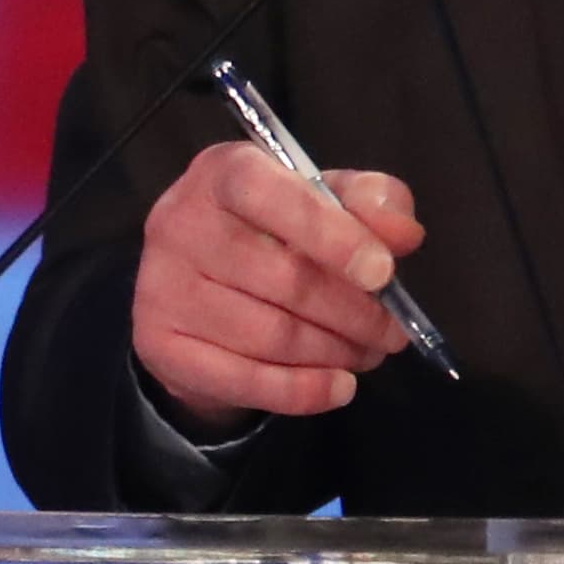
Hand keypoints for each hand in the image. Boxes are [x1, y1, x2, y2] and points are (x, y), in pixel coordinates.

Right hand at [130, 141, 424, 436]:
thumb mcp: (325, 197)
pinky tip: (340, 388)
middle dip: (355, 312)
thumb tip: (404, 234)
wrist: (198, 282)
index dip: (333, 236)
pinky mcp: (159, 345)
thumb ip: (371, 202)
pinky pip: (242, 379)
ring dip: (335, 351)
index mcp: (224, 172)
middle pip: (283, 278)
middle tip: (394, 331)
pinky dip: (301, 391)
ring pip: (269, 334)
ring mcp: (161, 288)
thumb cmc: (273, 228)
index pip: (274, 197)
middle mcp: (180, 224)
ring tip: (369, 352)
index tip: (383, 272)